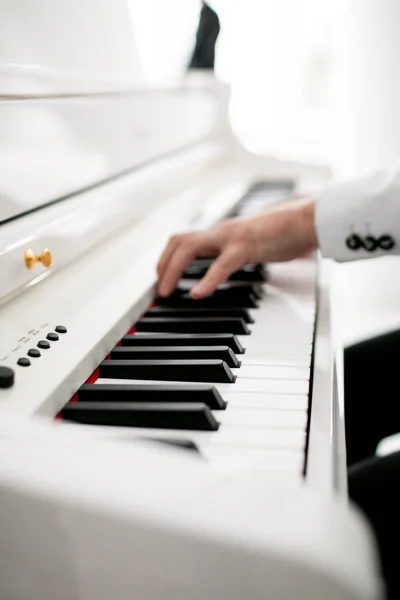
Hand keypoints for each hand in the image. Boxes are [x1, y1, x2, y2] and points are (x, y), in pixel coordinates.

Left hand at [157, 196, 317, 298]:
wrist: (308, 219)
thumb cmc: (284, 233)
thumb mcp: (251, 246)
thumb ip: (235, 255)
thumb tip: (223, 269)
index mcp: (222, 233)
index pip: (184, 240)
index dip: (167, 259)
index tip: (161, 279)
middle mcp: (221, 231)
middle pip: (179, 241)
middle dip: (163, 265)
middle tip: (158, 290)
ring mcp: (232, 236)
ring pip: (190, 246)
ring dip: (172, 269)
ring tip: (166, 291)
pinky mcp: (248, 245)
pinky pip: (222, 263)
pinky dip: (207, 280)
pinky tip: (198, 294)